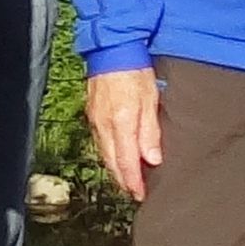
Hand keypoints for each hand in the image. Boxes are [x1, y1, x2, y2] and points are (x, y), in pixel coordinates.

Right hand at [85, 68, 163, 200]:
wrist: (112, 50)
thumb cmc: (135, 72)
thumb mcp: (151, 100)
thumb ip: (150, 132)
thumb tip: (152, 160)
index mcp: (121, 123)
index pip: (126, 162)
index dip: (133, 182)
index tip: (140, 195)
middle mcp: (104, 125)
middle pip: (112, 162)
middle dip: (123, 181)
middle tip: (134, 194)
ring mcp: (95, 120)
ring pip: (104, 154)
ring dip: (115, 170)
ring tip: (126, 181)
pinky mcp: (92, 114)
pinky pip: (99, 142)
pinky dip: (108, 155)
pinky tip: (115, 157)